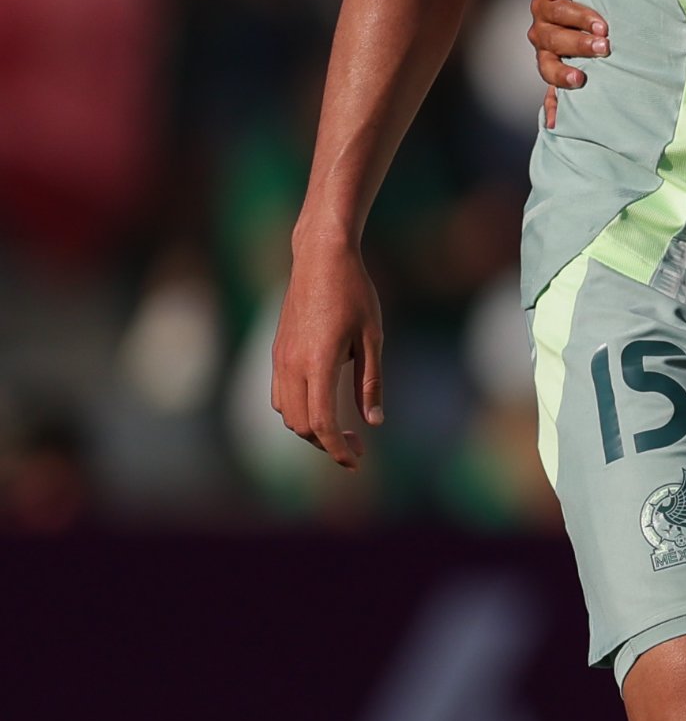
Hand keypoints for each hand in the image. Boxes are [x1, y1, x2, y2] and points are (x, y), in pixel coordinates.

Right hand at [270, 227, 386, 470]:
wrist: (320, 259)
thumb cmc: (354, 293)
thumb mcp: (373, 338)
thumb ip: (371, 382)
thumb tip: (374, 422)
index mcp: (317, 363)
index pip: (320, 423)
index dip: (337, 449)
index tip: (356, 461)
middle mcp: (291, 364)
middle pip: (299, 425)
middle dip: (326, 442)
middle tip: (359, 444)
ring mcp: (279, 358)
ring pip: (286, 412)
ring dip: (310, 428)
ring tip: (342, 427)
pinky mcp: (278, 351)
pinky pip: (280, 394)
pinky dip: (298, 409)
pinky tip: (324, 403)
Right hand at [528, 0, 606, 125]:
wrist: (597, 9)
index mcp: (547, 8)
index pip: (556, 10)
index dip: (577, 16)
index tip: (602, 24)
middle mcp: (543, 33)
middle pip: (554, 39)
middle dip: (579, 43)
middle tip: (605, 46)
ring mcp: (548, 57)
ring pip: (548, 66)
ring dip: (562, 73)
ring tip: (579, 79)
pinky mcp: (557, 77)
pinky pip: (550, 96)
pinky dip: (553, 109)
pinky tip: (556, 124)